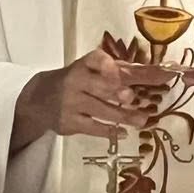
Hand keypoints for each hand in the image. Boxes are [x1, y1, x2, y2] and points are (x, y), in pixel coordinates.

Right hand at [11, 46, 145, 148]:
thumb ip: (118, 71)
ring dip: (123, 116)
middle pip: (101, 86)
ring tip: (142, 121)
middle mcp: (77, 81)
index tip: (118, 70)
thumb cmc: (76, 81)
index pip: (95, 59)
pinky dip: (109, 131)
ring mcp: (73, 103)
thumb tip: (155, 73)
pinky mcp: (70, 122)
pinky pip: (93, 127)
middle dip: (117, 92)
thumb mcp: (90, 70)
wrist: (39, 100)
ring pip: (101, 110)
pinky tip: (122, 132)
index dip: (107, 64)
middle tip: (134, 97)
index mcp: (84, 65)